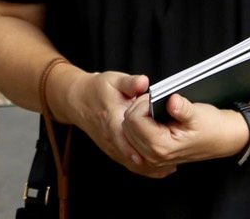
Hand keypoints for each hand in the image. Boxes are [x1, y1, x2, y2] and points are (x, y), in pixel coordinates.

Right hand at [51, 68, 174, 177]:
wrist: (79, 101)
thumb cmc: (98, 90)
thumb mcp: (114, 81)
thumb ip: (130, 83)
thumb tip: (143, 81)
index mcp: (111, 118)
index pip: (121, 136)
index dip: (132, 147)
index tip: (145, 156)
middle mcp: (110, 137)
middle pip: (129, 154)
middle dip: (148, 161)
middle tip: (170, 164)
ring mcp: (111, 146)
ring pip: (130, 163)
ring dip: (148, 168)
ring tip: (169, 168)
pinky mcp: (114, 151)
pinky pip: (129, 164)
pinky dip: (145, 169)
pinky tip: (160, 169)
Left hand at [119, 92, 245, 171]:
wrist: (221, 139)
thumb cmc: (210, 126)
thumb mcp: (198, 113)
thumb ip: (183, 108)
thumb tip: (172, 100)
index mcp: (162, 146)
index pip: (133, 120)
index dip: (141, 104)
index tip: (155, 99)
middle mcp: (153, 156)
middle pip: (127, 126)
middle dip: (137, 110)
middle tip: (155, 103)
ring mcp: (152, 159)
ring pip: (127, 132)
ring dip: (137, 118)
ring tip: (155, 110)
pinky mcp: (152, 157)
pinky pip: (133, 139)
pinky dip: (138, 127)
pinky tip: (152, 121)